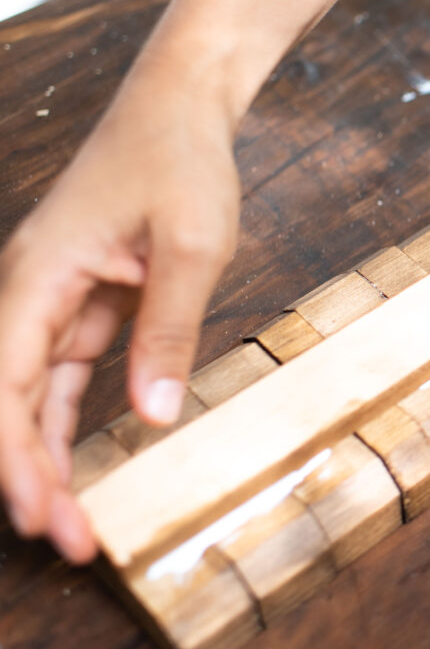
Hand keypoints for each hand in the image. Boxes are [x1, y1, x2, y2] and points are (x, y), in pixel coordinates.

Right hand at [0, 69, 239, 562]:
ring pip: (32, 393)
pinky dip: (67, 421)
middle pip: (10, 397)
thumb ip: (169, 330)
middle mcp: (29, 289)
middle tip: (70, 541)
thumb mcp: (192, 247)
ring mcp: (53, 295)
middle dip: (30, 472)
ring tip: (72, 520)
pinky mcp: (84, 299)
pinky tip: (74, 465)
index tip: (40, 515)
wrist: (181, 108)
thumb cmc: (181, 160)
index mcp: (36, 274)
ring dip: (46, 455)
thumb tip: (152, 414)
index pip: (7, 381)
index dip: (15, 456)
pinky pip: (64, 373)